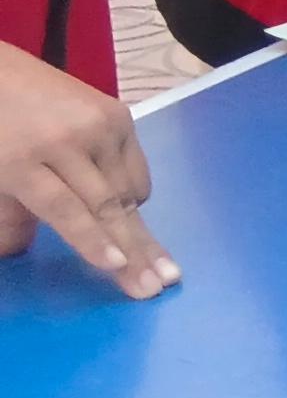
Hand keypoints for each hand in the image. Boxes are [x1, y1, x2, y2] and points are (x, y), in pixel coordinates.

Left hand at [0, 43, 174, 298]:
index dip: (90, 239)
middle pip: (108, 203)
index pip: (64, 208)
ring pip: (128, 190)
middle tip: (160, 283)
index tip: (116, 267)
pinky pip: (136, 169)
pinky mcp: (121, 114)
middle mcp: (70, 139)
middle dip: (136, 249)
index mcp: (23, 160)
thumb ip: (7, 218)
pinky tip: (124, 210)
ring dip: (137, 229)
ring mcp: (101, 123)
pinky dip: (130, 194)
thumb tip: (23, 251)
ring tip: (156, 266)